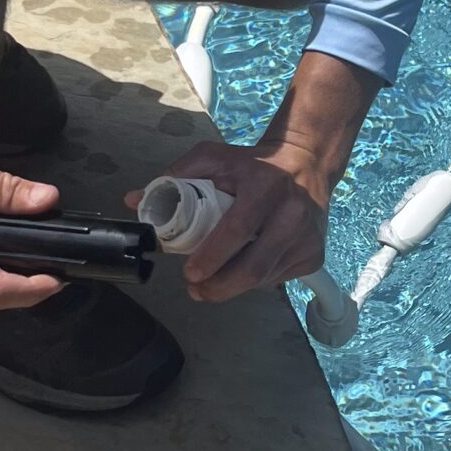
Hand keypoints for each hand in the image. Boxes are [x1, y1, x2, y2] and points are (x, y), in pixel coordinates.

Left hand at [129, 137, 330, 304]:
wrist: (307, 163)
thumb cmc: (252, 164)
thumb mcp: (214, 159)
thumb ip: (174, 177)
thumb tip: (136, 200)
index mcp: (266, 185)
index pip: (239, 228)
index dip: (213, 256)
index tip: (190, 274)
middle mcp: (293, 212)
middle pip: (254, 267)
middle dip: (220, 287)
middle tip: (196, 291)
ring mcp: (307, 237)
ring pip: (264, 278)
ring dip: (234, 286)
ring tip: (213, 281)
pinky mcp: (314, 255)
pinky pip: (277, 279)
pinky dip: (255, 281)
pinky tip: (244, 267)